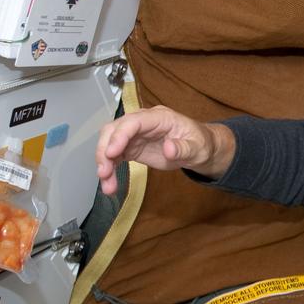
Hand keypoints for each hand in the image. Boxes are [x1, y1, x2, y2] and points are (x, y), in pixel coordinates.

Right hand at [95, 106, 233, 193]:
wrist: (199, 149)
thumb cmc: (200, 143)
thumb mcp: (198, 147)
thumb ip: (183, 148)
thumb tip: (168, 148)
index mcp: (159, 117)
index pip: (133, 122)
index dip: (120, 136)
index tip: (111, 154)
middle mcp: (142, 123)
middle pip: (114, 130)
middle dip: (105, 150)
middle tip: (104, 172)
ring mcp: (135, 135)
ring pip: (110, 144)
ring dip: (104, 164)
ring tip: (107, 185)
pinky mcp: (132, 148)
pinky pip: (115, 157)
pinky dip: (110, 170)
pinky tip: (110, 184)